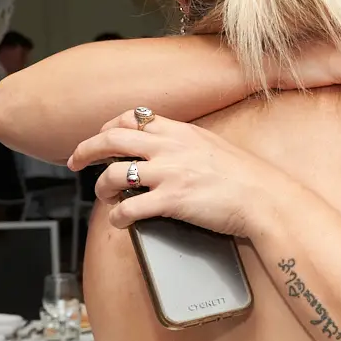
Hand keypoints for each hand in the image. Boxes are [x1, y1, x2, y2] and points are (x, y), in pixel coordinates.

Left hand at [69, 113, 281, 238]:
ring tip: (104, 197)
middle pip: (112, 138)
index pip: (133, 118)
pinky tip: (120, 222)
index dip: (108, 126)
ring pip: (114, 173)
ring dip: (101, 187)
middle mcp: (171, 147)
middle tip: (74, 161)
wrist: (266, 199)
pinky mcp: (172, 200)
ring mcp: (170, 173)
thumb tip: (166, 151)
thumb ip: (186, 144)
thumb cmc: (247, 178)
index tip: (100, 137)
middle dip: (86, 149)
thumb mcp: (214, 147)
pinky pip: (130, 208)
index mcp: (182, 131)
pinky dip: (117, 217)